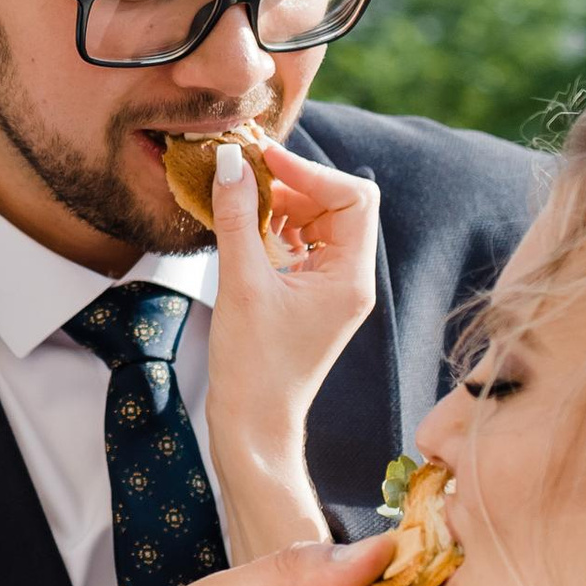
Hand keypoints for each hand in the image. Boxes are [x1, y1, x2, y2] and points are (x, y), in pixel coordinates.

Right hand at [203, 135, 380, 478]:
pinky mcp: (311, 298)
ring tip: (240, 201)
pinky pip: (302, 245)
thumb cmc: (253, 367)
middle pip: (339, 205)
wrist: (251, 425)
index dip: (311, 172)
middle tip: (248, 174)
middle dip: (295, 185)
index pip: (354, 197)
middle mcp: (350, 280)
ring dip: (282, 205)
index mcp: (350, 278)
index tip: (265, 160)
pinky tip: (245, 230)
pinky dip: (276, 229)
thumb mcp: (241, 284)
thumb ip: (236, 218)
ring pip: (319, 222)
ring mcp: (332, 289)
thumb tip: (230, 163)